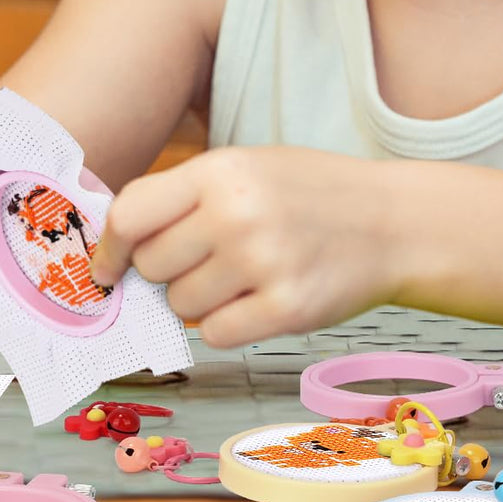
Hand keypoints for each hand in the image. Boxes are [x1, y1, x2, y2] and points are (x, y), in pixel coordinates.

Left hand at [91, 146, 402, 347]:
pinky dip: (230, 325)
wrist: (393, 222)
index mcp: (221, 170)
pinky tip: (260, 299)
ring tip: (246, 274)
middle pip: (153, 267)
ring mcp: (263, 262)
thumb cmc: (311, 194)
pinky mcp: (286, 308)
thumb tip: (117, 251)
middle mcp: (237, 213)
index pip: (131, 215)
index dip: (111, 248)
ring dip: (202, 300)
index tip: (109, 267)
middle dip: (169, 272)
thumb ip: (185, 198)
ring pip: (181, 306)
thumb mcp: (248, 167)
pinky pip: (217, 334)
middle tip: (210, 260)